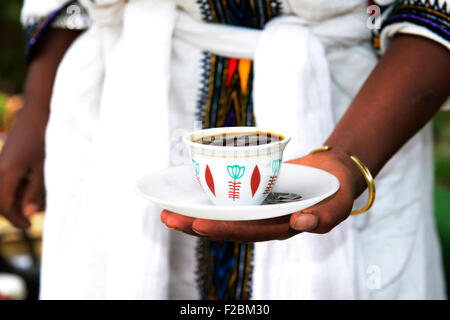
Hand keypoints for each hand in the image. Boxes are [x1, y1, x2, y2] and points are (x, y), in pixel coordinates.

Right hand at [0, 105, 47, 228]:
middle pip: (1, 200)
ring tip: (39, 200)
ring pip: (4, 190)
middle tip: (34, 216)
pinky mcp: (8, 159)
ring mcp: (2, 163)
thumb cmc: (45, 138)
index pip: (4, 206)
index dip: (16, 219)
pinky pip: (8, 179)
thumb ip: (37, 191)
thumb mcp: (45, 166)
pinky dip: (20, 187)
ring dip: (19, 199)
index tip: (29, 226)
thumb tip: (28, 213)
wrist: (39, 111)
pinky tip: (36, 185)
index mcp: (6, 173)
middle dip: (16, 211)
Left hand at [161, 148, 364, 241]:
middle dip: (196, 224)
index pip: (248, 232)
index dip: (223, 230)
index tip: (197, 225)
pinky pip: (229, 196)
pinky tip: (188, 192)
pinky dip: (209, 196)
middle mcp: (264, 221)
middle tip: (167, 218)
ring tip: (166, 211)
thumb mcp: (338, 204)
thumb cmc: (337, 190)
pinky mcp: (254, 193)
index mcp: (280, 228)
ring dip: (195, 213)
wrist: (333, 173)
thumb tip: (301, 223)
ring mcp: (257, 208)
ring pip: (222, 214)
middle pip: (226, 226)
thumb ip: (324, 217)